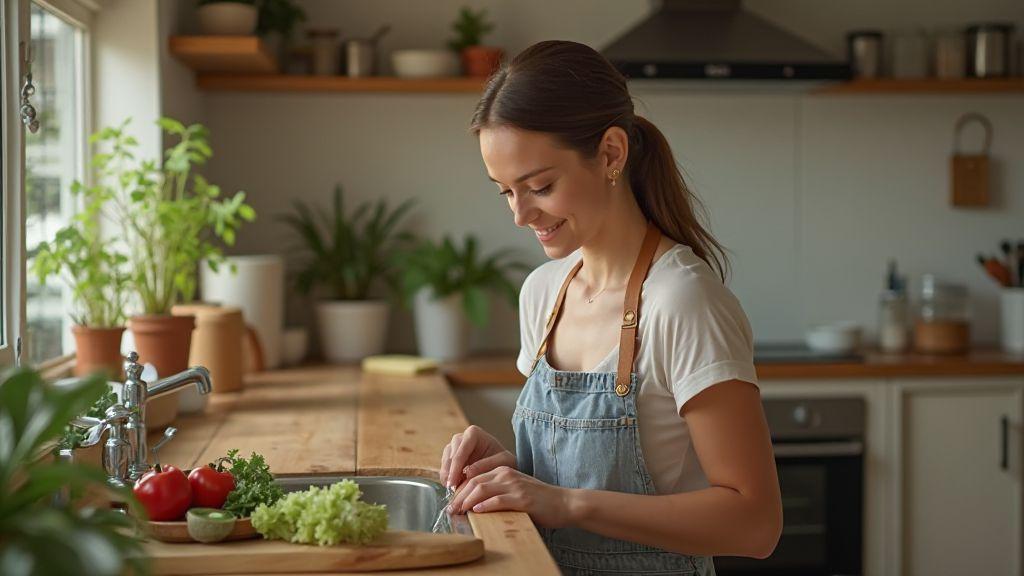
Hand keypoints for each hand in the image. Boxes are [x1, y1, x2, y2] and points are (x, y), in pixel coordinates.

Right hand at [439, 425, 515, 487]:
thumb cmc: (505, 461)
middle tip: (451, 487)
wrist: (503, 467)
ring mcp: (455, 447)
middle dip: (450, 471)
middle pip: (450, 453)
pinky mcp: (452, 457)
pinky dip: (447, 477)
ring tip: (452, 489)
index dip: (456, 467)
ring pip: (446, 460)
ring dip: (446, 475)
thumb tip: (467, 472)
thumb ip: (487, 464)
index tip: (454, 482)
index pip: (461, 450)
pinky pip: (445, 467)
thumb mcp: (503, 462)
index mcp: (473, 433)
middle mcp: (462, 438)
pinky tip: (453, 488)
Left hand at [448, 466, 574, 527]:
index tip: (451, 502)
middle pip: (474, 482)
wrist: (564, 503)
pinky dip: (484, 505)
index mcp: (504, 470)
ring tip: (458, 511)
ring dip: (466, 501)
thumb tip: (475, 504)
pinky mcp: (522, 498)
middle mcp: (507, 474)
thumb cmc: (539, 500)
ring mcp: (514, 485)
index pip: (474, 477)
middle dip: (458, 496)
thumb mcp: (516, 489)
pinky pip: (498, 500)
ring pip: (482, 489)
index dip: (460, 490)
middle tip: (449, 509)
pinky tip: (476, 511)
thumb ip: (498, 491)